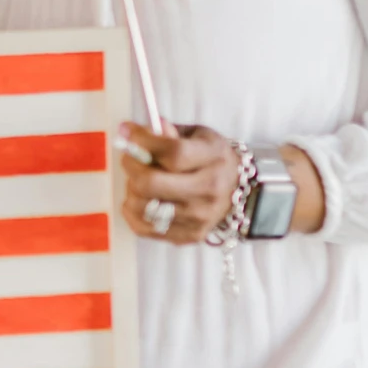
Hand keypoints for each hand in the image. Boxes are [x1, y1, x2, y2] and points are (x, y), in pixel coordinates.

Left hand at [116, 121, 242, 244]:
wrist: (238, 189)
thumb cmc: (212, 158)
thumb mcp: (197, 135)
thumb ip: (167, 133)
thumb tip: (132, 132)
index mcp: (213, 160)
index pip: (173, 153)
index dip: (143, 142)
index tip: (129, 133)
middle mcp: (208, 192)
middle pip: (151, 183)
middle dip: (131, 167)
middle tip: (130, 158)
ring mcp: (198, 218)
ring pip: (142, 206)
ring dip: (131, 189)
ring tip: (139, 180)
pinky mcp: (189, 235)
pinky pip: (143, 227)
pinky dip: (133, 211)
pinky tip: (141, 198)